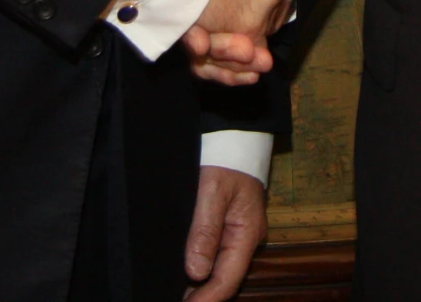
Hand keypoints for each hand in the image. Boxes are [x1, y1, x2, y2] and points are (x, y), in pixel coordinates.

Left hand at [183, 165, 265, 300]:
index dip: (207, 298)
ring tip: (175, 293)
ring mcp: (238, 233)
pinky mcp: (229, 226)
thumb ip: (205, 231)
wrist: (234, 136)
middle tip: (173, 301)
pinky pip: (216, 254)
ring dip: (200, 283)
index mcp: (247, 233)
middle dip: (202, 295)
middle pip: (225, 278)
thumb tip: (196, 272)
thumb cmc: (225, 159)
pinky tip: (185, 273)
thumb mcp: (212, 191)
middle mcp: (245, 239)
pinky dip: (201, 267)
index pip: (228, 279)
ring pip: (220, 268)